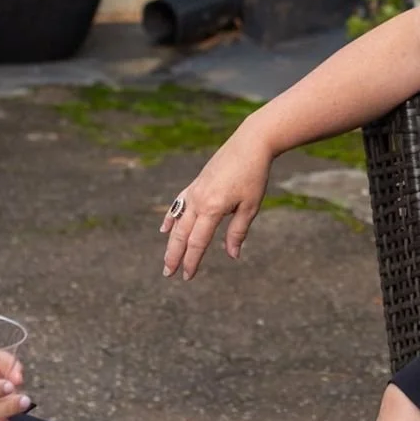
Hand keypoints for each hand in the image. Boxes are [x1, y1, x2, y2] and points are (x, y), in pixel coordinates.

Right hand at [161, 130, 273, 279]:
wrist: (249, 144)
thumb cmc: (254, 175)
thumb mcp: (250, 206)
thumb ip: (238, 231)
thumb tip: (232, 255)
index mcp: (212, 208)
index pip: (197, 242)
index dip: (192, 261)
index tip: (187, 276)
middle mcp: (198, 200)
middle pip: (182, 234)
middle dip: (174, 255)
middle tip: (168, 274)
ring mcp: (194, 191)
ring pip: (178, 221)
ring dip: (171, 242)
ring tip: (167, 259)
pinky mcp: (196, 184)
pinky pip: (178, 204)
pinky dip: (171, 217)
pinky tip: (165, 229)